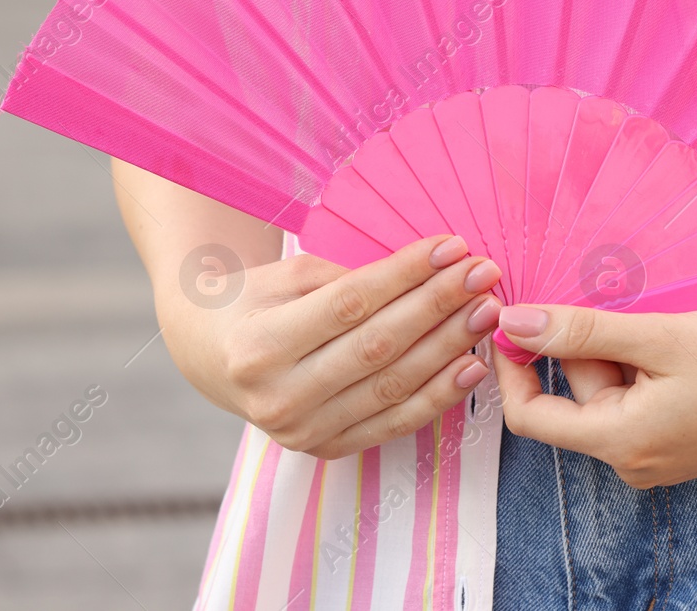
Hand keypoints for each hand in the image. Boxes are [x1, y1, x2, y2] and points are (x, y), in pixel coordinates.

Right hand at [159, 234, 501, 459]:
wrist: (211, 357)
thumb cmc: (252, 303)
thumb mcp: (284, 277)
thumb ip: (345, 280)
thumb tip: (426, 271)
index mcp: (260, 345)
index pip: (349, 305)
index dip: (405, 274)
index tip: (452, 247)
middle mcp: (279, 397)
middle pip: (378, 346)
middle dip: (438, 306)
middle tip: (483, 275)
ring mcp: (303, 432)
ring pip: (393, 386)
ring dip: (448, 347)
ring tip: (485, 311)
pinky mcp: (325, 449)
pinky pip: (394, 422)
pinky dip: (438, 395)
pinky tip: (471, 365)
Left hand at [492, 304, 696, 487]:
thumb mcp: (661, 336)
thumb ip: (583, 332)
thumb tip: (512, 323)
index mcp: (622, 444)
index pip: (530, 417)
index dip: (511, 366)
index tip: (512, 316)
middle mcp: (633, 460)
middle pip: (574, 396)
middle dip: (587, 346)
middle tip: (629, 307)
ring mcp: (657, 453)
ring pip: (606, 391)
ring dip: (618, 350)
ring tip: (664, 325)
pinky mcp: (677, 439)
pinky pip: (635, 396)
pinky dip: (641, 362)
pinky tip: (675, 342)